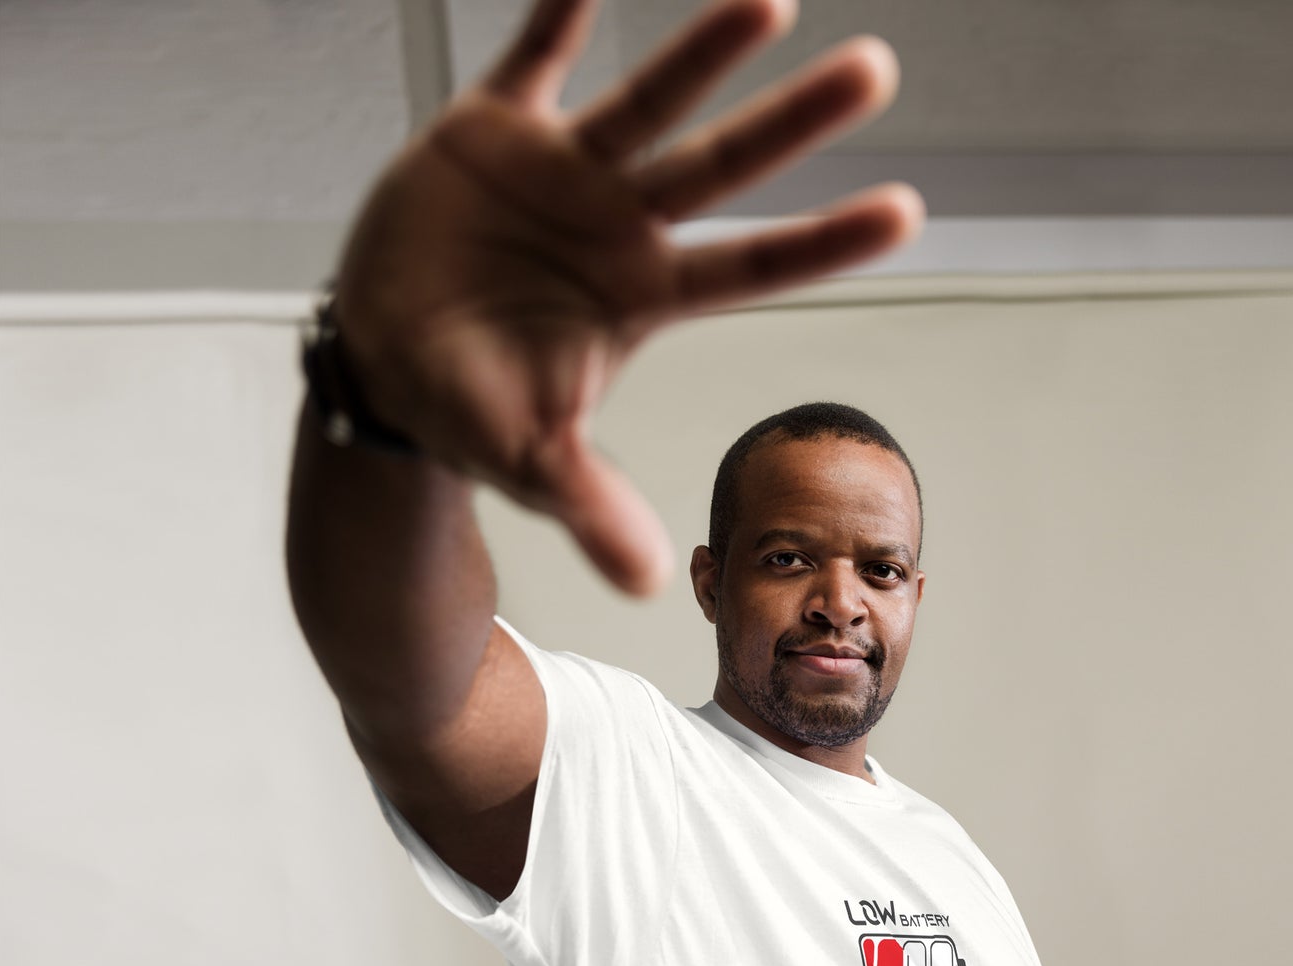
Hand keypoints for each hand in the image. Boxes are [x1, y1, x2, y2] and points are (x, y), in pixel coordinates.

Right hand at [331, 0, 923, 595]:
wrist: (385, 360)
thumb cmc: (470, 409)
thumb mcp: (531, 463)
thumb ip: (592, 506)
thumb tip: (648, 582)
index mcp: (641, 297)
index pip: (751, 268)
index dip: (823, 243)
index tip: (906, 213)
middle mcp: (618, 226)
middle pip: (721, 168)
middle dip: (793, 123)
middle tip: (877, 73)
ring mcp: (561, 173)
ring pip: (647, 100)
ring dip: (703, 51)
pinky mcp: (491, 131)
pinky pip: (532, 57)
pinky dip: (559, 12)